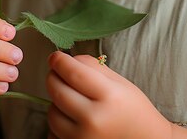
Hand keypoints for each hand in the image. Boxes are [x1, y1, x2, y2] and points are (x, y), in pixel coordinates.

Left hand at [46, 51, 172, 138]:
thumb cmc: (134, 110)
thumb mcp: (120, 82)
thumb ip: (93, 67)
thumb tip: (68, 59)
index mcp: (108, 96)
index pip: (74, 73)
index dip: (60, 61)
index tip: (55, 56)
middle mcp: (94, 120)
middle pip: (58, 91)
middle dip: (54, 77)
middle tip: (58, 72)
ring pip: (52, 113)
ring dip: (56, 102)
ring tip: (72, 99)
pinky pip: (53, 133)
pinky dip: (58, 124)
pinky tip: (73, 119)